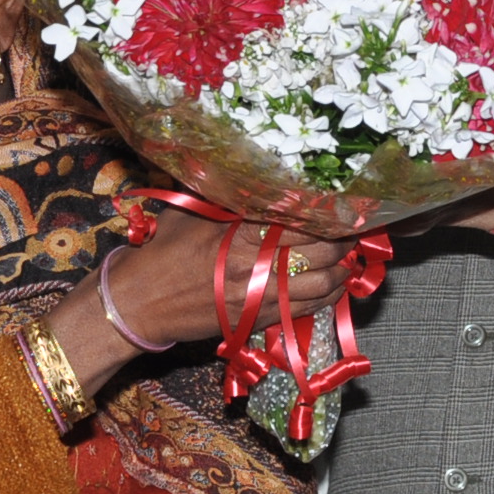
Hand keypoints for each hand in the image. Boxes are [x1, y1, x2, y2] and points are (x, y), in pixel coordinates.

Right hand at [46, 217, 354, 387]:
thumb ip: (221, 197)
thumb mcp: (188, 212)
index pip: (300, 219)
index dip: (328, 214)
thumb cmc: (161, 252)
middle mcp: (255, 263)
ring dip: (341, 272)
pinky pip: (304, 310)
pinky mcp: (256, 319)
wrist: (139, 303)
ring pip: (319, 283)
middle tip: (353, 233)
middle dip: (342, 242)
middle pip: (318, 250)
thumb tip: (243, 173)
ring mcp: (258, 295)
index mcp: (240, 231)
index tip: (343, 207)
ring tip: (349, 261)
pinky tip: (334, 288)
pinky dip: (326, 298)